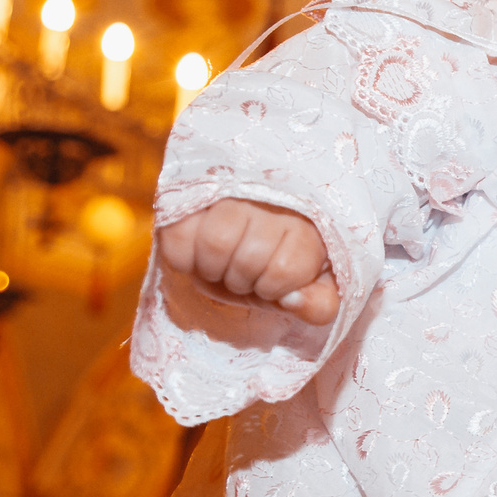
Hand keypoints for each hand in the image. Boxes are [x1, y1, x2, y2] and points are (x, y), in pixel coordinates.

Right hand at [157, 199, 338, 324]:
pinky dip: (183, 258)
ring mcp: (231, 191)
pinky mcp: (190, 192)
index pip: (285, 270)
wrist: (238, 232)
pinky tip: (195, 254)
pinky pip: (179, 236)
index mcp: (307, 224)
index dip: (271, 288)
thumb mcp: (304, 289)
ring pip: (216, 242)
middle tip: (239, 272)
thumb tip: (292, 300)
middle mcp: (272, 199)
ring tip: (219, 263)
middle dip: (240, 281)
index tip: (269, 281)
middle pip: (248, 259)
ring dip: (211, 269)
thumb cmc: (274, 263)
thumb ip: (318, 305)